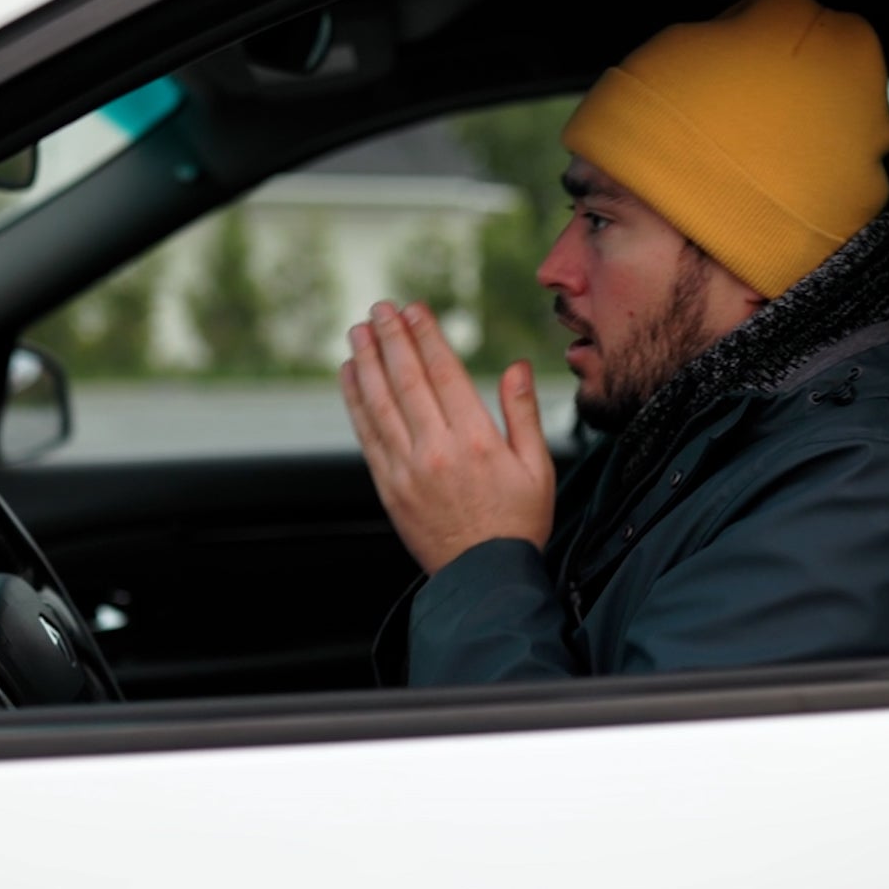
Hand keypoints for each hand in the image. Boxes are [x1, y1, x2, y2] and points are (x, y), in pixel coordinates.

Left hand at [341, 300, 554, 575]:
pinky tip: (351, 376)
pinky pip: (367, 434)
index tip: (413, 309)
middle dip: (391, 338)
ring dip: (367, 361)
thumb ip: (523, 413)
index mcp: (476, 440)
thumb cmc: (517, 524)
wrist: (484, 579)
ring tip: (359, 331)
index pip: (443, 373)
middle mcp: (436, 450)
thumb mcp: (538, 468)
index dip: (425, 336)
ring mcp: (407, 469)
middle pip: (406, 380)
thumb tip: (516, 367)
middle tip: (379, 309)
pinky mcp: (389, 487)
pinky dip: (355, 401)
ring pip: (380, 402)